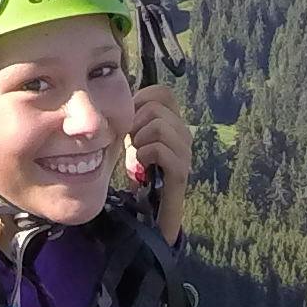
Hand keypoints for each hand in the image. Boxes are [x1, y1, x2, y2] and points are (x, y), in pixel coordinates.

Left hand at [125, 82, 193, 239]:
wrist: (152, 213)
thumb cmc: (141, 175)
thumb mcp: (135, 141)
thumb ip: (134, 120)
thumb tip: (122, 100)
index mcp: (174, 123)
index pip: (162, 93)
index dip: (141, 101)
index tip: (129, 122)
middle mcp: (184, 134)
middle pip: (156, 108)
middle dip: (136, 124)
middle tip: (132, 145)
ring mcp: (185, 153)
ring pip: (158, 126)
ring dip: (139, 141)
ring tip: (137, 157)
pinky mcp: (180, 172)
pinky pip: (160, 149)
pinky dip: (144, 155)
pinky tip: (141, 167)